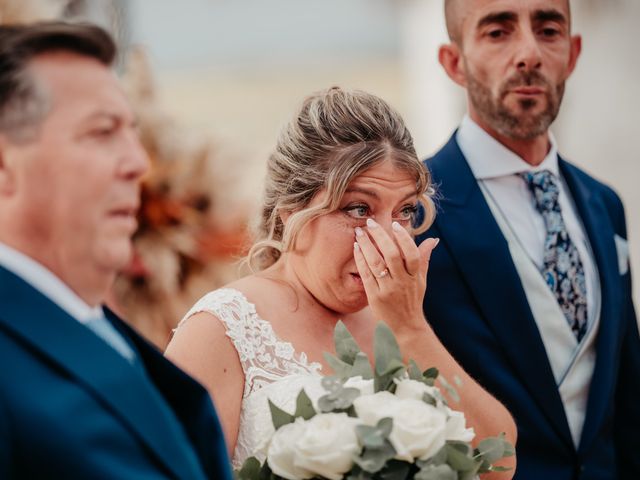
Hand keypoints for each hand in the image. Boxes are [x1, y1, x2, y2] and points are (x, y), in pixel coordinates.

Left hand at [353, 218, 438, 334]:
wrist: (405, 328)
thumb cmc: (413, 301)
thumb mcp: (421, 281)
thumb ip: (424, 259)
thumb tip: (433, 240)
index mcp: (414, 277)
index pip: (411, 254)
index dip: (404, 238)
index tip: (394, 225)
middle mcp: (402, 282)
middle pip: (391, 255)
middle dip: (380, 236)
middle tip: (370, 223)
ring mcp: (388, 290)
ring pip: (376, 263)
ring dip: (366, 245)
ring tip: (359, 232)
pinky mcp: (375, 297)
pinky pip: (367, 274)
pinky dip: (360, 260)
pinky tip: (356, 248)